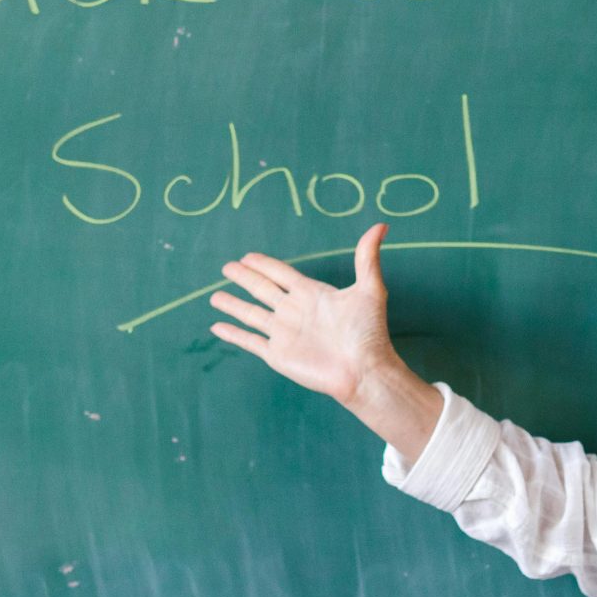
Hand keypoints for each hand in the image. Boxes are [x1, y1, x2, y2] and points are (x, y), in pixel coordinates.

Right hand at [209, 223, 401, 404]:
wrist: (363, 371)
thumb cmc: (368, 332)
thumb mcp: (370, 290)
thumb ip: (367, 258)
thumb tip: (381, 225)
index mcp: (311, 294)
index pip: (281, 274)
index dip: (264, 265)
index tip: (247, 256)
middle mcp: (294, 311)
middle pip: (262, 290)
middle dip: (244, 278)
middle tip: (226, 267)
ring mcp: (284, 334)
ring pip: (251, 314)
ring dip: (233, 305)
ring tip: (214, 296)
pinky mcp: (277, 354)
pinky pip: (249, 341)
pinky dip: (233, 334)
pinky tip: (217, 327)